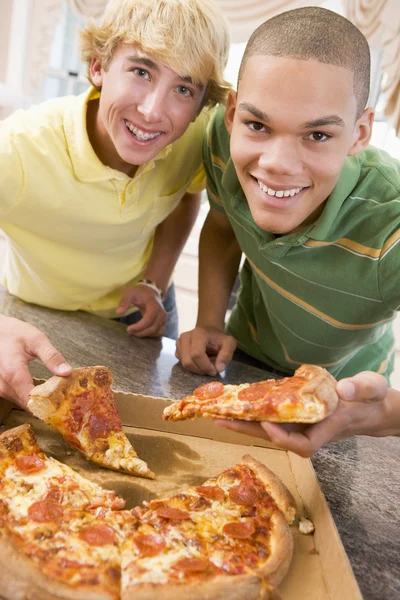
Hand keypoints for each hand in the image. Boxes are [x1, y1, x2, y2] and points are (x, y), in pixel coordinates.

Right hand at [0, 315, 71, 408]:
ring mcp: (0, 389)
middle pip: (28, 404)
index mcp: (13, 373)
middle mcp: (3, 385)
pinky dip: (30, 396)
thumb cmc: (14, 333)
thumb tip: (67, 372)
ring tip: (55, 393)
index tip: (64, 402)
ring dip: (39, 401)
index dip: (49, 405)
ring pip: (23, 403)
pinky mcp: (1, 390)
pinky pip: (17, 398)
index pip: (31, 400)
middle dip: (47, 403)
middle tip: (64, 397)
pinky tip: (41, 390)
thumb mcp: (36, 340)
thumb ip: (51, 356)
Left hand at [116, 285, 166, 336]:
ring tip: (134, 332)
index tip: (128, 329)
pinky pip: (159, 332)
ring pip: (156, 332)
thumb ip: (124, 302)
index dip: (139, 327)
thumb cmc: (140, 293)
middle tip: (130, 332)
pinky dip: (150, 335)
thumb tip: (118, 312)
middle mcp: (161, 313)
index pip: (148, 319)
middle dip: (140, 332)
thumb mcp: (130, 293)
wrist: (151, 292)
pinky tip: (141, 332)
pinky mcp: (163, 322)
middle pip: (153, 328)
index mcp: (154, 305)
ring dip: (145, 335)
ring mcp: (164, 318)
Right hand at [176, 326, 236, 375]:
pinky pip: (181, 363)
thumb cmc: (219, 338)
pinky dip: (192, 367)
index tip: (214, 370)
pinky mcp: (177, 349)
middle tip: (210, 370)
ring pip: (184, 364)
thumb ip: (227, 354)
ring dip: (196, 369)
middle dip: (200, 370)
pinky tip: (199, 363)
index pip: (197, 354)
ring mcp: (179, 343)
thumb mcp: (229, 343)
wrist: (209, 332)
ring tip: (206, 365)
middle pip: (188, 361)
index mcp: (198, 334)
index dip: (205, 366)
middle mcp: (185, 337)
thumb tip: (218, 368)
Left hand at [215, 371, 390, 456]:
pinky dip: (255, 413)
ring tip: (219, 414)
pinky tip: (239, 405)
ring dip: (245, 422)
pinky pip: (272, 418)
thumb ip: (361, 388)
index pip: (302, 444)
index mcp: (327, 429)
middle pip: (275, 438)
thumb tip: (344, 390)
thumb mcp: (371, 389)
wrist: (371, 407)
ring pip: (269, 429)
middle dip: (247, 430)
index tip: (267, 423)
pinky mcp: (296, 419)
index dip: (282, 437)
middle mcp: (310, 432)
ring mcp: (301, 427)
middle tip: (219, 421)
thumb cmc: (371, 399)